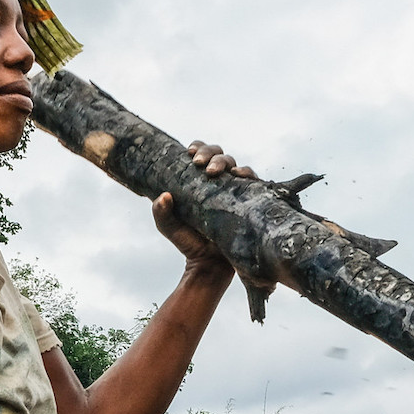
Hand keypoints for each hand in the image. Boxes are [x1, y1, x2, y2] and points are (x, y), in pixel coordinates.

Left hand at [150, 142, 256, 278]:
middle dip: (210, 153)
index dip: (199, 148)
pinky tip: (238, 175)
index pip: (202, 155)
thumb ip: (161, 212)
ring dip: (224, 161)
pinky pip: (252, 180)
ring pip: (233, 163)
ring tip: (213, 172)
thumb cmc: (189, 243)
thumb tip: (164, 195)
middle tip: (199, 163)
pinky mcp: (248, 199)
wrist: (210, 265)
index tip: (190, 154)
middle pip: (218, 154)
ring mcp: (234, 189)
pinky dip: (246, 173)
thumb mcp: (169, 227)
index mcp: (199, 181)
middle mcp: (218, 182)